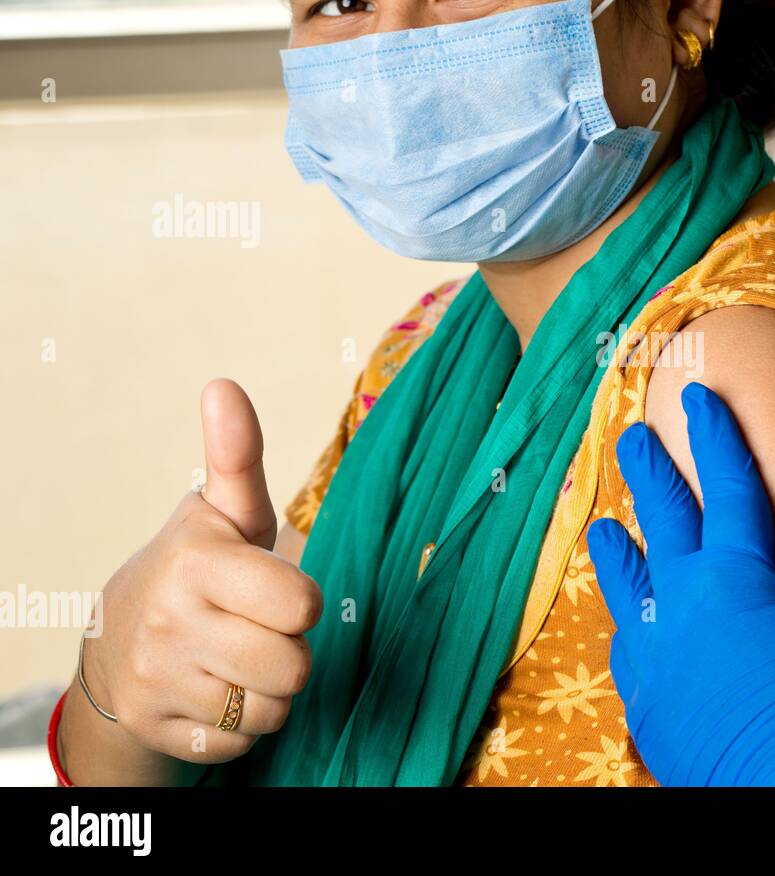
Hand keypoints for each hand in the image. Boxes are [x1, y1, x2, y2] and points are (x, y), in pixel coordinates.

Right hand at [80, 380, 321, 763]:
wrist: (119, 644)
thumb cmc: (199, 571)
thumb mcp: (223, 515)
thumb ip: (237, 457)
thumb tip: (223, 385)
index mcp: (196, 563)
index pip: (301, 606)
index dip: (300, 602)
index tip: (274, 591)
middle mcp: (171, 624)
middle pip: (294, 666)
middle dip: (290, 652)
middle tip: (259, 630)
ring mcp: (160, 683)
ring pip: (272, 710)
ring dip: (270, 691)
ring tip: (241, 660)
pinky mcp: (159, 730)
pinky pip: (242, 743)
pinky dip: (240, 726)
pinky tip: (216, 694)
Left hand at [586, 382, 774, 786]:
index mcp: (736, 576)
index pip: (729, 487)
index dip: (718, 436)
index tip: (700, 397)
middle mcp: (684, 605)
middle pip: (662, 521)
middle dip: (649, 471)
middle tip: (629, 435)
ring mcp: (657, 657)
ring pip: (628, 586)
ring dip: (616, 551)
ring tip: (602, 525)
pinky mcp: (648, 706)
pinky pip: (628, 652)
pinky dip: (626, 629)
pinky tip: (628, 629)